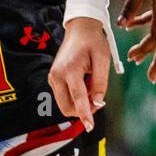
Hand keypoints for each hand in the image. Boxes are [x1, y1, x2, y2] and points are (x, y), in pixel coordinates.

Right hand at [48, 17, 109, 131]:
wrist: (80, 28)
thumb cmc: (93, 42)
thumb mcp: (103, 60)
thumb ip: (101, 83)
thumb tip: (98, 103)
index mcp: (70, 70)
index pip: (77, 98)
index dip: (85, 114)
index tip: (90, 127)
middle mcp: (57, 76)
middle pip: (67, 106)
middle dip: (84, 108)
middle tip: (98, 94)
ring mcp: (53, 78)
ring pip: (65, 103)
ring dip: (80, 101)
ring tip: (91, 82)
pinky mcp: (53, 79)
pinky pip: (64, 96)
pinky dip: (76, 95)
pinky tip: (84, 81)